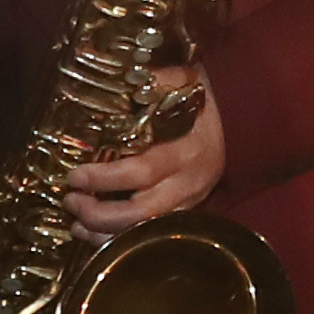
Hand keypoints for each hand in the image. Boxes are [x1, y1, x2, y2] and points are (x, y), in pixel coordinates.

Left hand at [67, 70, 222, 236]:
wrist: (243, 119)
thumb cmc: (204, 99)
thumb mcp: (182, 81)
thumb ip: (152, 81)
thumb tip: (113, 74)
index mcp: (187, 149)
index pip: (143, 171)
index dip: (106, 178)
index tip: (75, 175)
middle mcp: (189, 182)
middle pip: (143, 212)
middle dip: (100, 213)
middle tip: (70, 200)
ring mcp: (190, 202)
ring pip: (147, 231)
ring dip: (107, 233)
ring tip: (76, 224)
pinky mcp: (187, 213)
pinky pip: (152, 235)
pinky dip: (121, 239)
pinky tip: (95, 235)